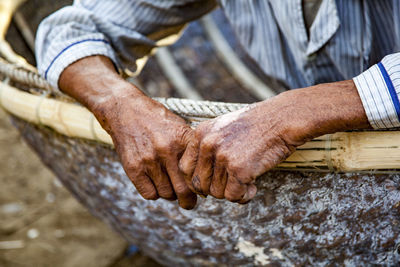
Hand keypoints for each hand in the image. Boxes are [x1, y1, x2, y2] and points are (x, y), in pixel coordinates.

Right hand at [93, 92, 196, 208]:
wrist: (126, 110)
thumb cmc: (157, 121)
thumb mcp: (179, 127)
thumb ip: (191, 149)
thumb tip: (205, 176)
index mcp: (183, 139)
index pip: (197, 174)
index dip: (200, 187)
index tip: (201, 191)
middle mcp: (167, 150)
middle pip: (183, 189)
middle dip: (188, 200)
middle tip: (188, 203)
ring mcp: (149, 160)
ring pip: (166, 194)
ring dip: (169, 194)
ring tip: (169, 186)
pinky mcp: (133, 168)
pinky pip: (149, 194)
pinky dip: (154, 193)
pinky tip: (155, 183)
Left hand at [179, 81, 370, 202]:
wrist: (282, 118)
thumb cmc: (256, 125)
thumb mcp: (223, 128)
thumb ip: (208, 148)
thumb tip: (199, 182)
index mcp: (200, 134)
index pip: (185, 168)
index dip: (198, 180)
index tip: (213, 182)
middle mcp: (208, 145)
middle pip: (200, 184)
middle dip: (216, 189)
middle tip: (232, 185)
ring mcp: (223, 157)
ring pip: (216, 193)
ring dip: (232, 193)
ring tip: (247, 184)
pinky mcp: (239, 169)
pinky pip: (233, 196)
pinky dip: (244, 197)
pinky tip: (254, 187)